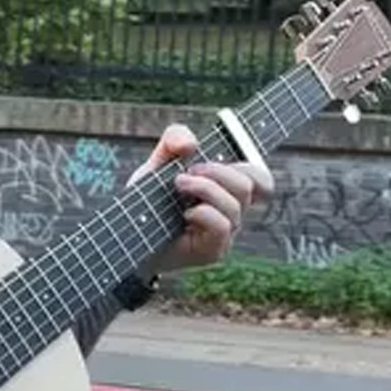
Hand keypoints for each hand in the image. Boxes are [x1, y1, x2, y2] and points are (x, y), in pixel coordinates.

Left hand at [127, 124, 273, 273]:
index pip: (260, 180)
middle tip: (185, 173)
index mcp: (227, 190)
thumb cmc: (149, 199)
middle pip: (248, 186)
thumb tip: (191, 144)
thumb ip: (174, 140)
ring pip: (235, 206)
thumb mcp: (158, 162)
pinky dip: (204, 214)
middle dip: (217, 172)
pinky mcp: (212, 251)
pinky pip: (222, 227)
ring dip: (205, 188)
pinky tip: (184, 214)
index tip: (214, 160)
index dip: (249, 167)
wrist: (129, 234)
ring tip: (178, 186)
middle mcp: (230, 212)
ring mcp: (224, 234)